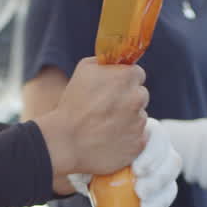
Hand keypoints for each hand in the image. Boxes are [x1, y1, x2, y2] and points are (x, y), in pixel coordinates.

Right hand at [35, 57, 148, 192]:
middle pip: (140, 95)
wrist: (66, 142)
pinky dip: (128, 138)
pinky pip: (139, 138)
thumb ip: (106, 63)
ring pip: (139, 117)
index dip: (124, 81)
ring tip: (105, 126)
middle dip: (128, 100)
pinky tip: (111, 139)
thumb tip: (116, 63)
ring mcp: (139, 122)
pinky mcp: (138, 144)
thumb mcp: (84, 70)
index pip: (137, 74)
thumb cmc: (72, 105)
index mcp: (127, 77)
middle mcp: (138, 98)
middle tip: (108, 109)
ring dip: (127, 120)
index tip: (114, 89)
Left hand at [69, 118, 180, 206]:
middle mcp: (156, 155)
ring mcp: (157, 178)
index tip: (137, 170)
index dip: (153, 154)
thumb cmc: (87, 152)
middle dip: (158, 180)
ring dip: (159, 202)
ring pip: (169, 188)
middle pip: (172, 163)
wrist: (83, 169)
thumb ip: (91, 146)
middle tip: (139, 192)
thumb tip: (82, 154)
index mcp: (144, 135)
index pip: (160, 138)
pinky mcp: (152, 200)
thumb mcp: (89, 147)